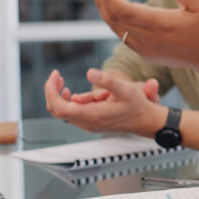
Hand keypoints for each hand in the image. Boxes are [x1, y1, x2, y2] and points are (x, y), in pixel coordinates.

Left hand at [44, 69, 166, 136]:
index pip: (59, 107)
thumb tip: (90, 73)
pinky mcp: (92, 123)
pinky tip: (77, 94)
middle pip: (57, 110)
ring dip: (61, 96)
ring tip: (63, 82)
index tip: (55, 77)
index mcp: (92, 115)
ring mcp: (89, 124)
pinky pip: (73, 114)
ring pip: (64, 113)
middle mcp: (88, 123)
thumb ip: (107, 80)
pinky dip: (70, 102)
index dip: (52, 91)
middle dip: (53, 92)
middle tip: (56, 77)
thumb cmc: (137, 106)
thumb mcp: (125, 89)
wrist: (146, 121)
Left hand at [91, 0, 198, 79]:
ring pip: (115, 28)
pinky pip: (123, 35)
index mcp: (161, 25)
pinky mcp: (146, 53)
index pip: (123, 8)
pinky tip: (114, 8)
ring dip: (104, 9)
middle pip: (114, 18)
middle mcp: (149, 39)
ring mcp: (145, 49)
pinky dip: (114, 20)